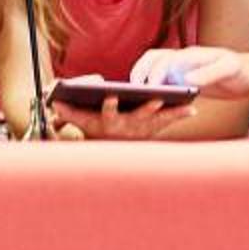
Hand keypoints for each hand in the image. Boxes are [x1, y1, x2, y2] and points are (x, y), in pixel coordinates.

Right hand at [60, 95, 195, 141]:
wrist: (110, 154)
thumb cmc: (94, 128)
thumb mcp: (80, 121)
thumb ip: (68, 111)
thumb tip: (55, 101)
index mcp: (108, 121)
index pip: (107, 113)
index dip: (109, 105)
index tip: (111, 95)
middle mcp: (126, 127)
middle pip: (138, 117)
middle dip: (148, 108)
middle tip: (158, 97)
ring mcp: (141, 130)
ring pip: (157, 120)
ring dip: (170, 113)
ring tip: (186, 104)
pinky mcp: (153, 130)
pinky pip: (168, 123)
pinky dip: (180, 116)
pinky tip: (193, 109)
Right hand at [132, 46, 248, 100]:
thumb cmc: (242, 70)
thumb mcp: (228, 70)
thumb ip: (209, 73)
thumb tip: (186, 80)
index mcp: (192, 55)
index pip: (166, 59)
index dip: (155, 73)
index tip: (150, 88)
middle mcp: (184, 59)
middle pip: (153, 59)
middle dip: (140, 71)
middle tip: (133, 89)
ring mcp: (183, 68)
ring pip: (155, 68)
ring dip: (143, 78)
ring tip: (135, 95)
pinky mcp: (185, 79)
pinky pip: (163, 81)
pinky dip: (153, 88)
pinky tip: (151, 102)